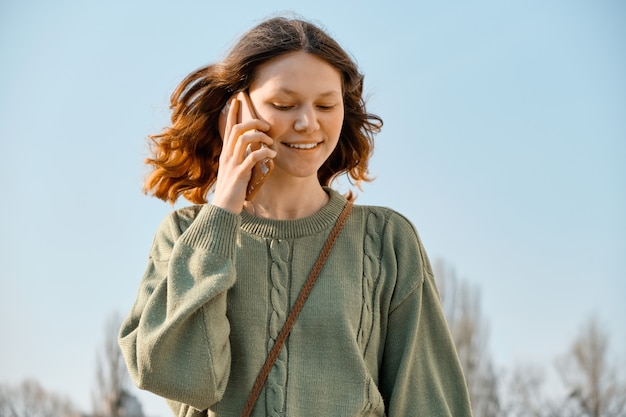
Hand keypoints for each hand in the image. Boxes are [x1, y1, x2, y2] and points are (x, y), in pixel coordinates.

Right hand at [212, 98, 275, 212]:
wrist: (223, 209)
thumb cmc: (232, 191)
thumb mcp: (236, 171)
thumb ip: (243, 159)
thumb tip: (255, 151)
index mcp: (226, 154)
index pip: (229, 128)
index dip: (233, 112)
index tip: (238, 99)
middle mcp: (227, 156)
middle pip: (237, 129)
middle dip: (253, 122)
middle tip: (267, 125)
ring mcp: (233, 165)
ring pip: (243, 139)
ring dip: (260, 136)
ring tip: (271, 141)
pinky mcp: (240, 175)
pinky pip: (252, 158)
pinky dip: (264, 152)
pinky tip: (272, 154)